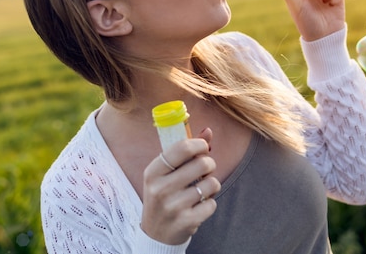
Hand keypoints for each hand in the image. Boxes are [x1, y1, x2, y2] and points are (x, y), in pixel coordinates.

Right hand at [141, 130, 219, 244]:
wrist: (156, 234)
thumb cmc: (164, 195)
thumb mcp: (166, 173)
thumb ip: (186, 151)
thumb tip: (208, 131)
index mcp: (153, 172)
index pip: (182, 147)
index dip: (199, 144)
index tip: (203, 148)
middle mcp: (160, 188)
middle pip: (202, 163)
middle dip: (209, 164)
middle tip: (204, 171)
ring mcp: (172, 206)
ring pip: (211, 183)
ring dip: (211, 185)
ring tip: (202, 190)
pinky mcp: (186, 221)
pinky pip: (212, 204)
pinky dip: (210, 203)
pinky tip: (199, 206)